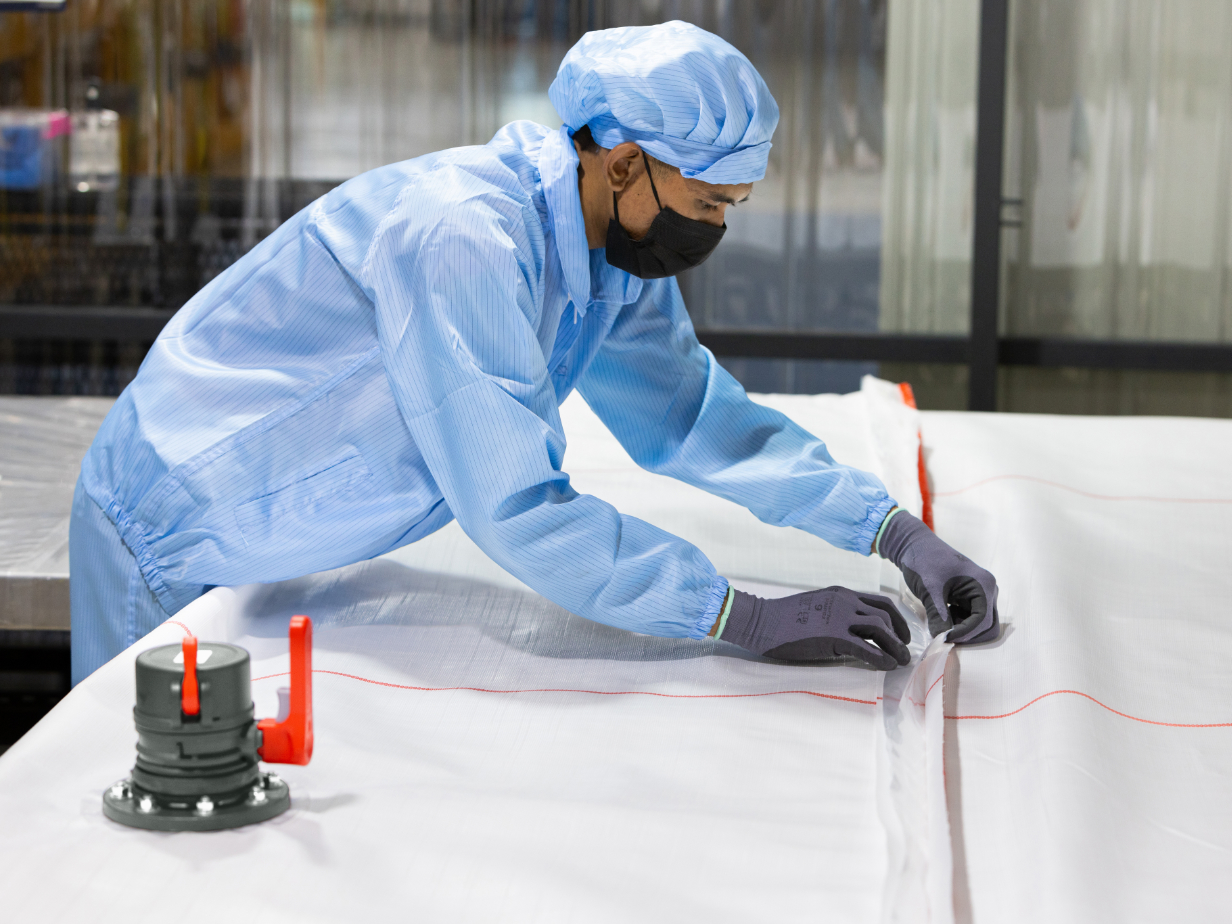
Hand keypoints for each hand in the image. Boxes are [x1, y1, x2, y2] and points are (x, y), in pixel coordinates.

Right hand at [718, 586, 911, 670]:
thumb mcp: (815, 606)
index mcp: (841, 593)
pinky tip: (886, 666)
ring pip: (880, 629)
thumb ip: (835, 611)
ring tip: (901, 661)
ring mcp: (839, 618)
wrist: (762, 621)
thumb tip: (851, 628)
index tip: (900, 633)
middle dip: (900, 633)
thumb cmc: (782, 617)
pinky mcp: (833, 637)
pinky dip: (881, 658)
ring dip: (895, 646)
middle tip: (905, 649)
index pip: (879, 602)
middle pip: (885, 614)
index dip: (896, 619)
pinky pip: (866, 648)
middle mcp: (845, 602)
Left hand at [877, 511, 999, 643]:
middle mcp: (988, 589)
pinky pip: (971, 618)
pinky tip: (942, 619)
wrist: (913, 545)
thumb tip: (942, 640)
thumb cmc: (924, 562)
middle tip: (944, 636)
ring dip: (963, 630)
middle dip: (968, 635)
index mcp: (983, 584)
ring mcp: (980, 593)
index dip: (965, 633)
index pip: (983, 621)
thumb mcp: (931, 591)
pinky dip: (960, 624)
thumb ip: (939, 617)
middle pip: (988, 626)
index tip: (944, 637)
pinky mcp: (970, 596)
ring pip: (980, 624)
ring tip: (941, 626)